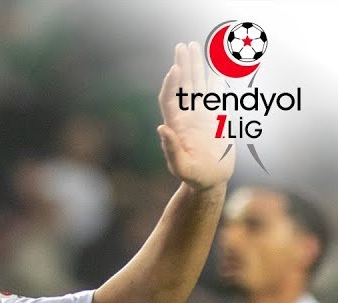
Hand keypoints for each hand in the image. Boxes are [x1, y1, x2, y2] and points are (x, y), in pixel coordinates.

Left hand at [157, 42, 234, 190]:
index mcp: (176, 126)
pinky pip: (216, 95)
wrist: (210, 180)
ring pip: (198, 86)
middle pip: (183, 86)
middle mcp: (187, 117)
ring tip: (194, 47)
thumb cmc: (193, 177)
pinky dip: (216, 81)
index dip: (171, 84)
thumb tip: (162, 128)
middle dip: (183, 65)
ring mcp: (202, 116)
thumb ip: (171, 149)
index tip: (175, 68)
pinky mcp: (216, 118)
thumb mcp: (180, 167)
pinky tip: (216, 68)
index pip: (171, 99)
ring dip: (197, 67)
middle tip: (183, 46)